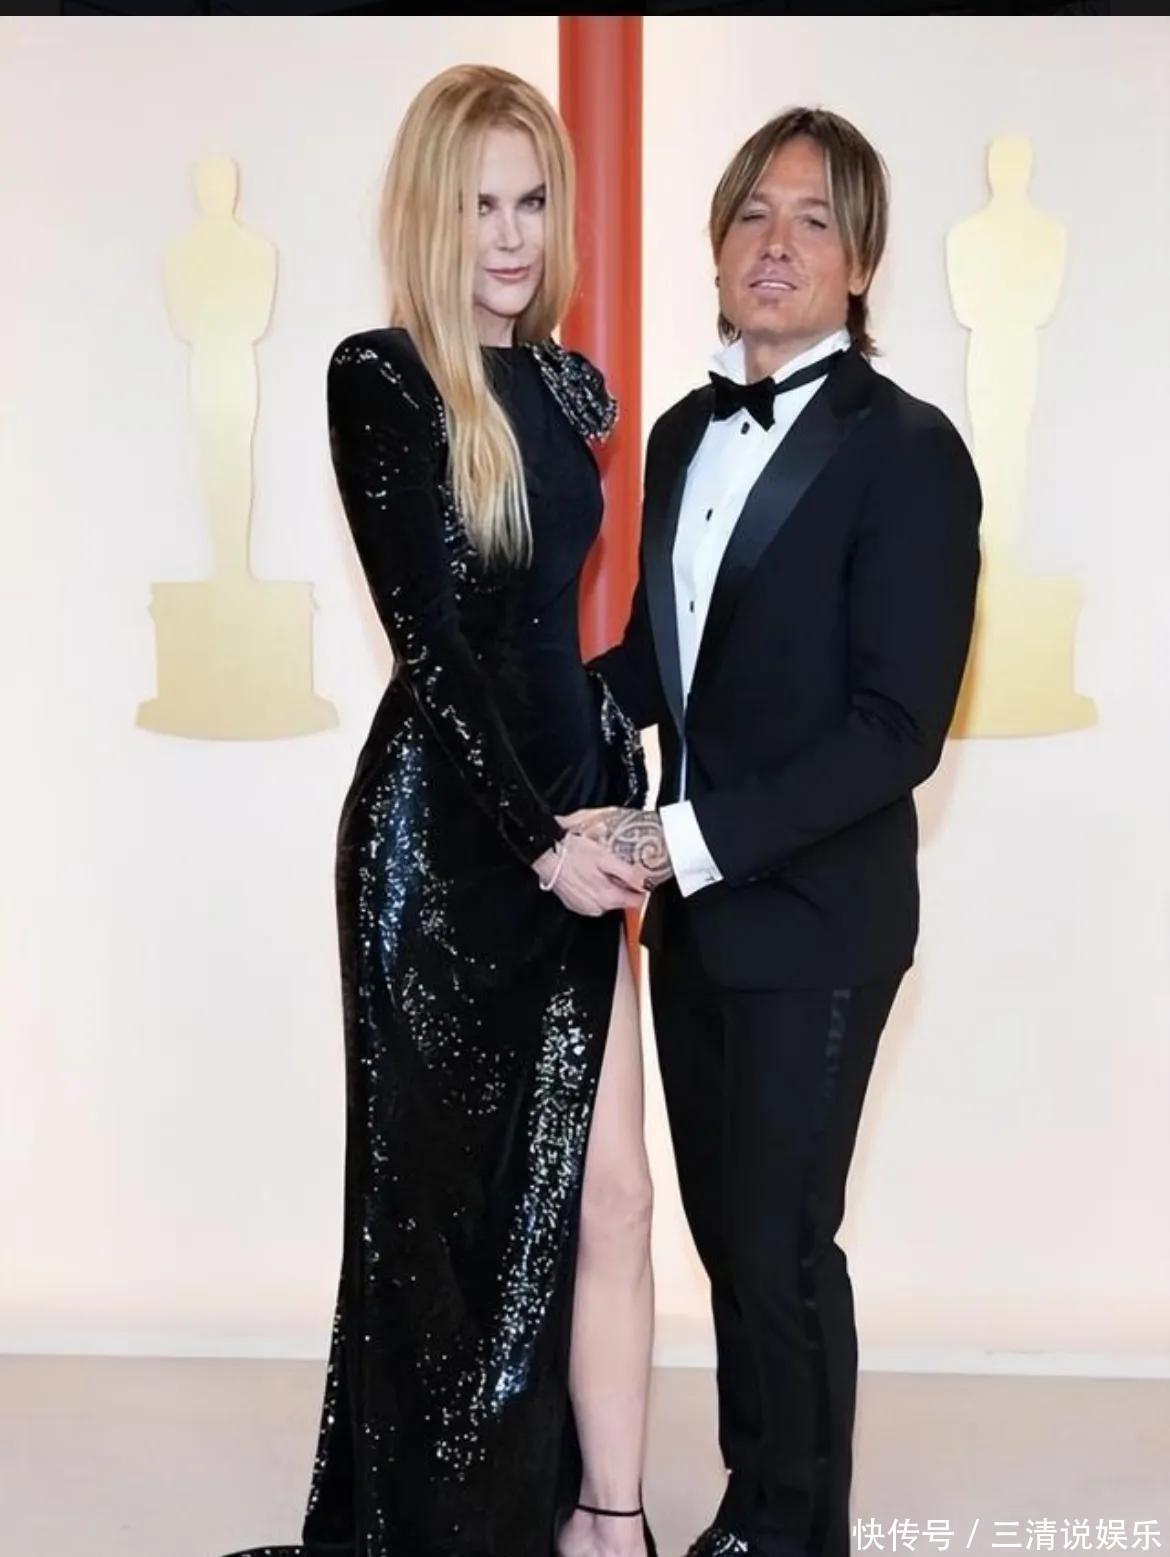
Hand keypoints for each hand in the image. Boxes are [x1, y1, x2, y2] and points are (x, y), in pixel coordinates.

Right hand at [531, 830, 647, 916]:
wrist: (547, 854)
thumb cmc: (573, 853)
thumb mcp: (605, 857)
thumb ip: (627, 873)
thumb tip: (644, 883)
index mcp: (608, 897)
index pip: (637, 902)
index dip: (641, 888)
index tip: (640, 876)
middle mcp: (597, 908)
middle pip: (621, 901)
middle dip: (622, 886)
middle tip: (617, 867)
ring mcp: (584, 907)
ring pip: (606, 900)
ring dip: (607, 887)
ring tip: (600, 869)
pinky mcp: (574, 904)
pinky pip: (591, 900)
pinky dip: (593, 889)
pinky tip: (588, 875)